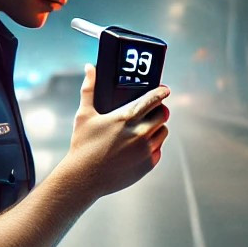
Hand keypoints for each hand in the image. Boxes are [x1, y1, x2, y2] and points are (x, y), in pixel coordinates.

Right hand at [54, 63, 169, 198]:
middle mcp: (140, 133)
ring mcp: (146, 150)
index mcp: (126, 117)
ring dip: (158, 128)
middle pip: (164, 114)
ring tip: (147, 127)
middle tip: (153, 110)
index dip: (162, 92)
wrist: (83, 178)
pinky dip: (153, 145)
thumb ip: (89, 89)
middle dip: (160, 110)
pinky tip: (141, 145)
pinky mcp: (147, 165)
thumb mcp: (84, 115)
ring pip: (163, 132)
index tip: (164, 90)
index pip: (154, 99)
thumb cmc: (83, 146)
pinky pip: (158, 150)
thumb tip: (89, 68)